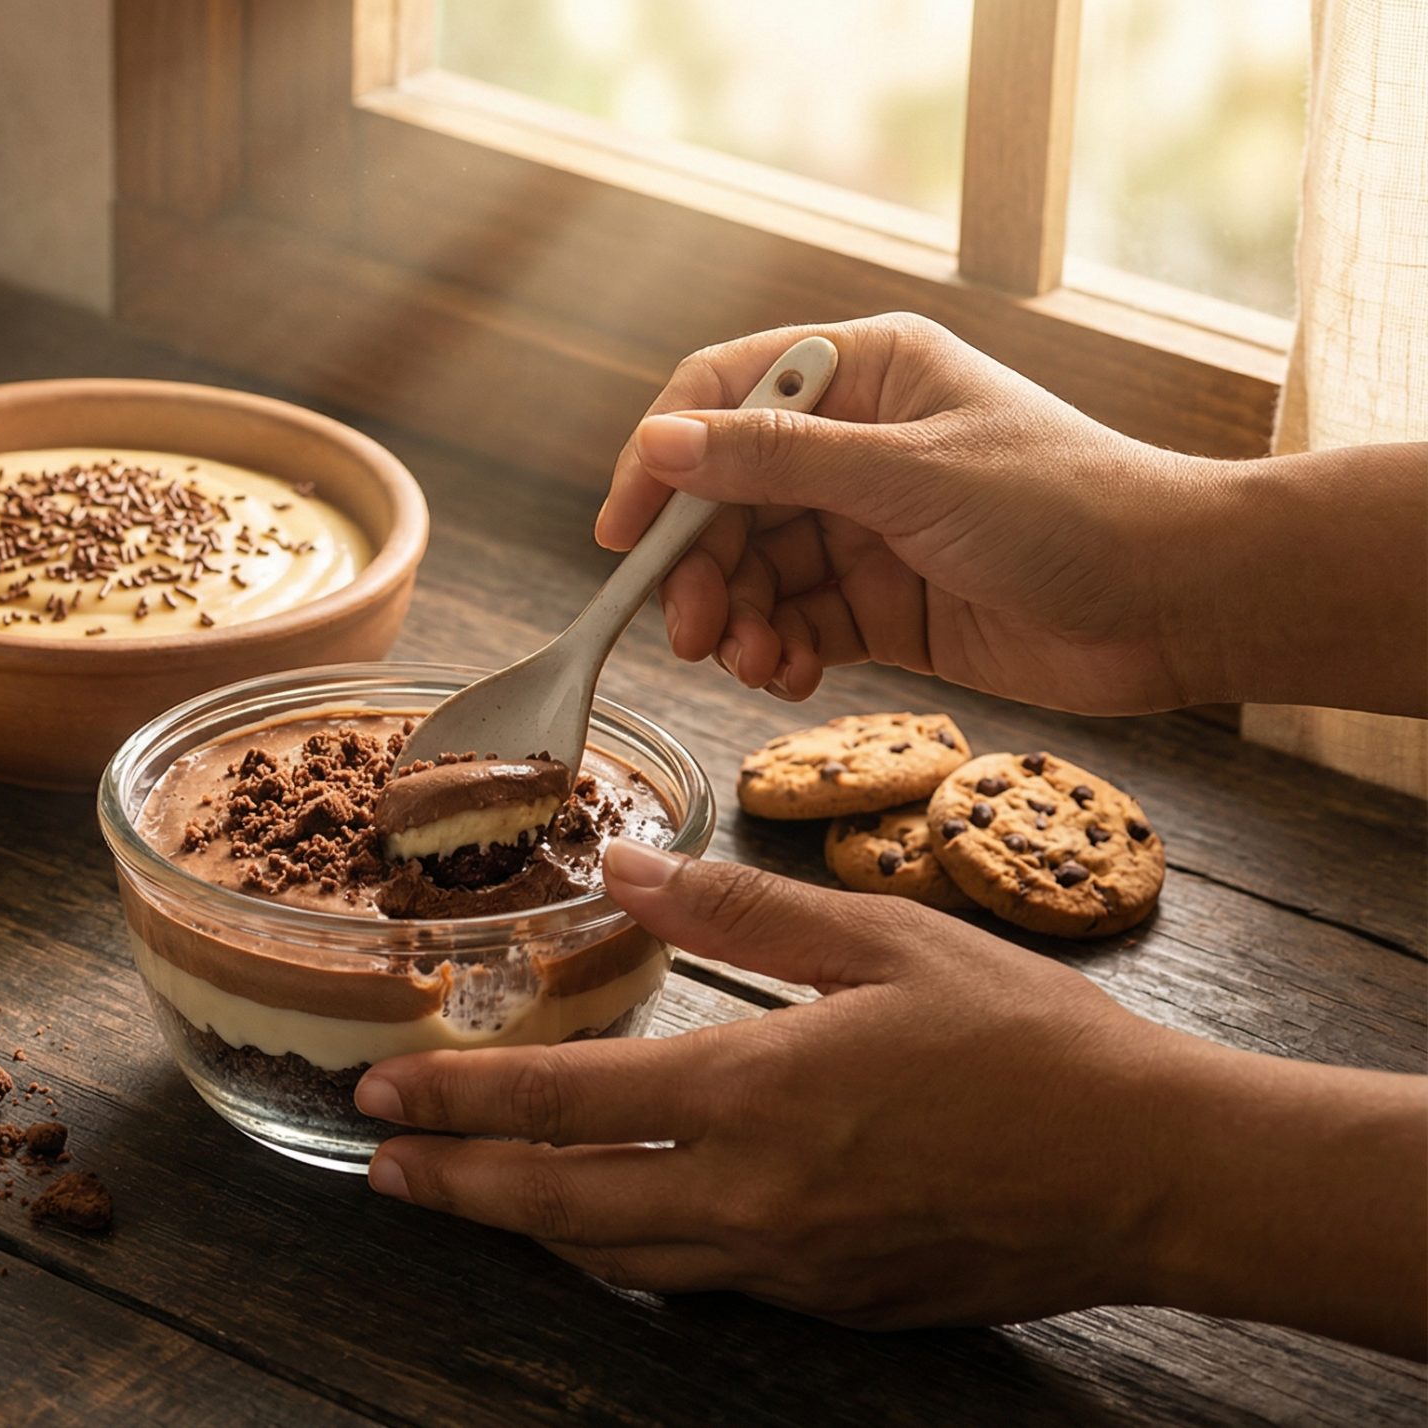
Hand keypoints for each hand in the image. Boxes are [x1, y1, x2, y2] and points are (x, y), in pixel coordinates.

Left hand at [356, 841, 1427, 1352]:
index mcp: (757, 1096)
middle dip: (456, 1184)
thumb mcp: (884, 939)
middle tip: (379, 1164)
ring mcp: (791, 1265)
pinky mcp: (831, 1301)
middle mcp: (754, 1198)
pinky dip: (628, 1252)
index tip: (382, 1087)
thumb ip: (740, 908)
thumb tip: (626, 865)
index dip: (459, 1097)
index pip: (565, 1103)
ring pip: (617, 1259)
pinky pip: (696, 1282)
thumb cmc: (1030, 1044)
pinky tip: (607, 1221)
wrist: (1156, 1172)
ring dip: (526, 1226)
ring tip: (464, 1192)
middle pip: (560, 1205)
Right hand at [595, 313, 1219, 714]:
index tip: (623, 533)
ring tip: (753, 665)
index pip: (722, 396)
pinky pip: (796, 623)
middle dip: (698, 567)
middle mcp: (857, 444)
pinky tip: (789, 677)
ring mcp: (868, 525)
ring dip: (737, 621)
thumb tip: (659, 443)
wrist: (1178, 603)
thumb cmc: (1068, 505)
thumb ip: (776, 462)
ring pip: (752, 569)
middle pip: (724, 497)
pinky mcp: (884, 603)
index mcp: (866, 375)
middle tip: (692, 632)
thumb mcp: (908, 476)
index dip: (661, 459)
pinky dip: (779, 654)